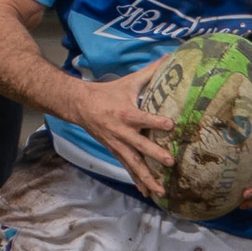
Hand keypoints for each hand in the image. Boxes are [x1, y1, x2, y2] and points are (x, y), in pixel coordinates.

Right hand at [71, 61, 174, 199]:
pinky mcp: (115, 152)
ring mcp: (118, 145)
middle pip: (140, 146)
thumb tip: (169, 56)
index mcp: (126, 113)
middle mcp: (122, 132)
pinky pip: (128, 168)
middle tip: (171, 162)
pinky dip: (138, 181)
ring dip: (147, 178)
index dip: (156, 121)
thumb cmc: (108, 93)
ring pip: (134, 164)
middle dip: (155, 154)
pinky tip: (149, 193)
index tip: (171, 124)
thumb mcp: (128, 81)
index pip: (143, 118)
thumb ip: (150, 71)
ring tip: (161, 191)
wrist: (80, 106)